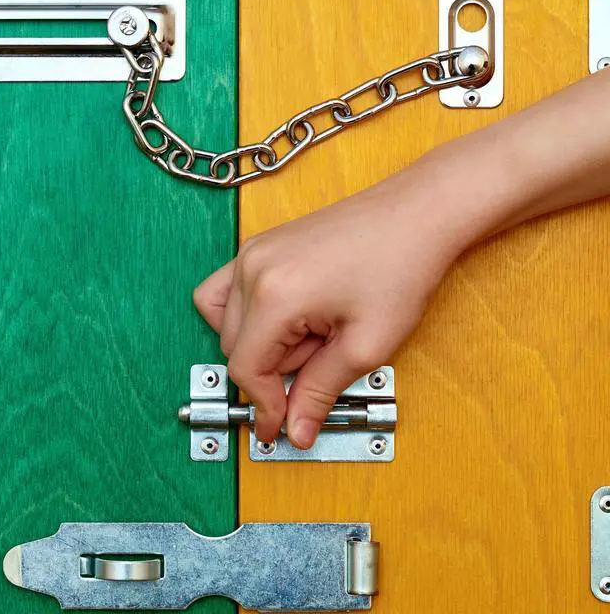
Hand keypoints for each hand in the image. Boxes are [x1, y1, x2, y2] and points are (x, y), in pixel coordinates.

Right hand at [194, 158, 464, 448]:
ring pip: (226, 321)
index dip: (265, 406)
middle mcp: (253, 267)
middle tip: (322, 362)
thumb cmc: (401, 266)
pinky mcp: (262, 246)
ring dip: (260, 343)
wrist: (417, 214)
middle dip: (273, 371)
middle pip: (234, 347)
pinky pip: (228, 290)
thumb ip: (320, 391)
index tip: (281, 426)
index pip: (246, 368)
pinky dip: (248, 316)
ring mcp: (253, 251)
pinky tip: (285, 320)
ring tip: (310, 337)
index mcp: (273, 294)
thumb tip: (296, 428)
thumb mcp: (365, 345)